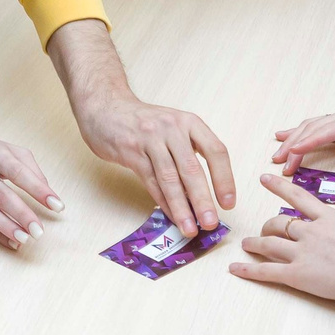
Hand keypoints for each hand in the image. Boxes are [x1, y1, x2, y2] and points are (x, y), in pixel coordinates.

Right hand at [0, 130, 63, 249]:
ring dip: (7, 227)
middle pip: (2, 195)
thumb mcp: (9, 150)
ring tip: (25, 239)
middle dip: (22, 214)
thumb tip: (47, 192)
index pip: (19, 173)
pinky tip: (12, 242)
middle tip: (39, 230)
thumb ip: (30, 168)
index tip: (57, 205)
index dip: (39, 191)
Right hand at [49, 20, 233, 237]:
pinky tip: (172, 216)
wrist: (106, 107)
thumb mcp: (173, 128)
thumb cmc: (144, 122)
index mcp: (189, 122)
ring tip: (190, 228)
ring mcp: (150, 139)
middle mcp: (172, 129)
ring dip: (181, 207)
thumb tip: (204, 194)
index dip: (224, 178)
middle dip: (203, 200)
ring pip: (170, 179)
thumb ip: (189, 153)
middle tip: (211, 222)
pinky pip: (150, 181)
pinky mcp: (131, 151)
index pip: (215, 151)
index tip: (229, 202)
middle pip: (192, 169)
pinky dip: (162, 202)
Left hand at [229, 178, 334, 304]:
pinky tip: (236, 269)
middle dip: (268, 226)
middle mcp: (312, 231)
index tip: (265, 178)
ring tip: (247, 245)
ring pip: (269, 244)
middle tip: (262, 230)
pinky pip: (268, 272)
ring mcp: (302, 252)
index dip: (278, 187)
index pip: (298, 197)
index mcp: (330, 218)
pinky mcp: (298, 274)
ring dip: (256, 244)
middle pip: (279, 223)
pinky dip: (249, 270)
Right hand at [272, 83, 334, 184]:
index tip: (293, 151)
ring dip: (296, 136)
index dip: (311, 141)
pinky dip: (305, 128)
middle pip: (316, 127)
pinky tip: (293, 133)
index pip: (332, 130)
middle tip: (279, 161)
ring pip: (316, 123)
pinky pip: (323, 121)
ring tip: (278, 150)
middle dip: (295, 143)